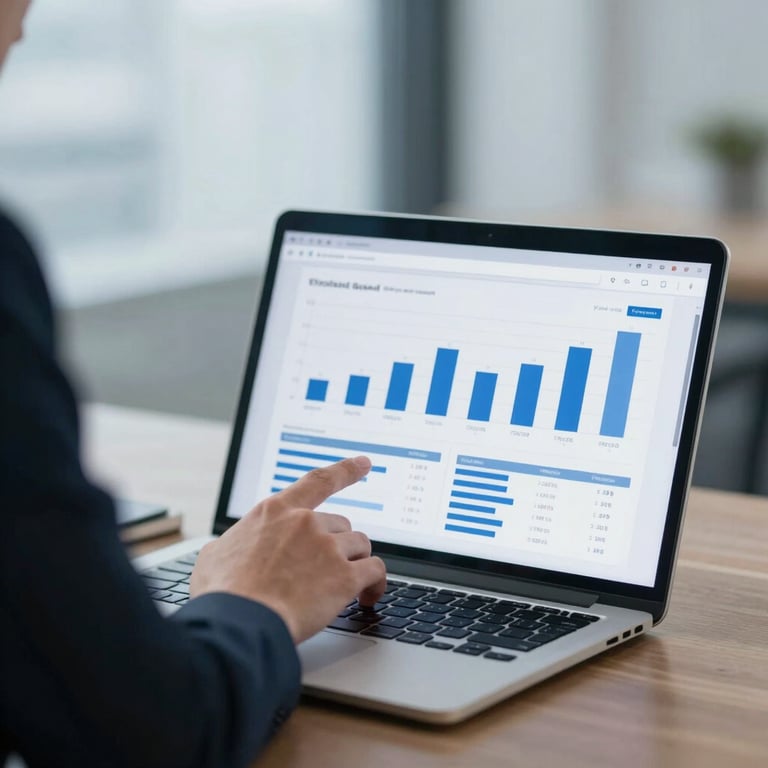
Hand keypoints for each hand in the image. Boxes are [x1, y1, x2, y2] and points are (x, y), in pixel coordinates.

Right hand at [189, 456, 386, 643]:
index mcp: (276, 511)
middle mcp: (305, 522)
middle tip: (326, 571)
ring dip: (356, 563)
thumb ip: (235, 543)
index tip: (363, 463)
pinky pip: (375, 571)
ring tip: (346, 587)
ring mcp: (327, 547)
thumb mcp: (216, 554)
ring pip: (360, 546)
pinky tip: (367, 597)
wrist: (239, 623)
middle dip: (337, 546)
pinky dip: (376, 584)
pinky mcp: (345, 577)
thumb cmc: (223, 594)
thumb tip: (233, 549)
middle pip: (340, 524)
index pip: (318, 481)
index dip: (345, 470)